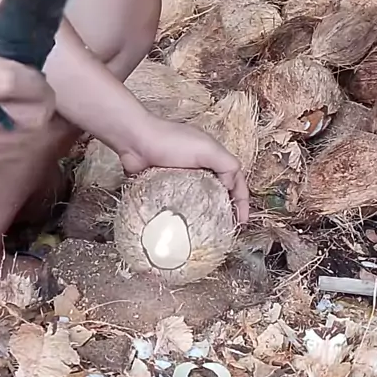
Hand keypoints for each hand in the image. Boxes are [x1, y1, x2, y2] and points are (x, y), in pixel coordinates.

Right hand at [0, 5, 55, 171]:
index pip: (14, 82)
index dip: (35, 80)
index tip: (34, 74)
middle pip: (32, 117)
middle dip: (39, 103)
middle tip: (30, 92)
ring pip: (30, 139)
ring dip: (31, 122)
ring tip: (14, 107)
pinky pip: (16, 155)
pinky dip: (19, 140)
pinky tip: (4, 126)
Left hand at [119, 116, 249, 222]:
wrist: (135, 140)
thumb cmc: (172, 142)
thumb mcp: (207, 149)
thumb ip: (226, 165)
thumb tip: (230, 189)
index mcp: (213, 158)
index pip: (236, 182)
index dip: (242, 202)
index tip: (242, 222)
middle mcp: (199, 169)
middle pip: (220, 195)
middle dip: (226, 213)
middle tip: (227, 232)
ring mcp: (181, 180)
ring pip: (199, 202)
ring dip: (206, 217)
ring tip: (209, 235)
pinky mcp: (163, 188)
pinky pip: (178, 205)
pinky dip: (184, 216)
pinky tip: (185, 229)